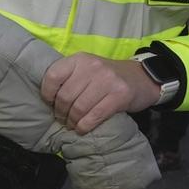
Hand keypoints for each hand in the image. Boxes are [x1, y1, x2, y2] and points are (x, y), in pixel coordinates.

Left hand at [41, 53, 161, 134]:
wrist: (141, 77)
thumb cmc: (107, 77)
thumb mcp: (87, 69)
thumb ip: (70, 77)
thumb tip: (48, 99)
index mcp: (79, 59)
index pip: (53, 76)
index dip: (47, 93)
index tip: (49, 103)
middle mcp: (92, 67)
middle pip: (65, 96)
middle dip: (60, 112)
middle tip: (62, 119)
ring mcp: (107, 80)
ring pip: (79, 107)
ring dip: (72, 121)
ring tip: (71, 125)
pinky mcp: (120, 95)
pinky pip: (95, 115)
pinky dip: (85, 125)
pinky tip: (82, 129)